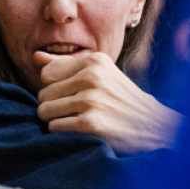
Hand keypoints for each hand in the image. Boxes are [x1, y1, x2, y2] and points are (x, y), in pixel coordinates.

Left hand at [34, 51, 181, 153]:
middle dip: (53, 105)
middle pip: (43, 93)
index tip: (71, 94)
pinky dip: (62, 132)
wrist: (154, 127)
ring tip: (75, 120)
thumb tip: (35, 56)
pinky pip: (54, 127)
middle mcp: (92, 76)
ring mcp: (91, 100)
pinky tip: (80, 131)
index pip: (46, 73)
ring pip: (45, 110)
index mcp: (94, 60)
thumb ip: (66, 65)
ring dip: (55, 120)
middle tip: (75, 111)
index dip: (54, 88)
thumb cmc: (121, 99)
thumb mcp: (100, 74)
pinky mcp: (90, 123)